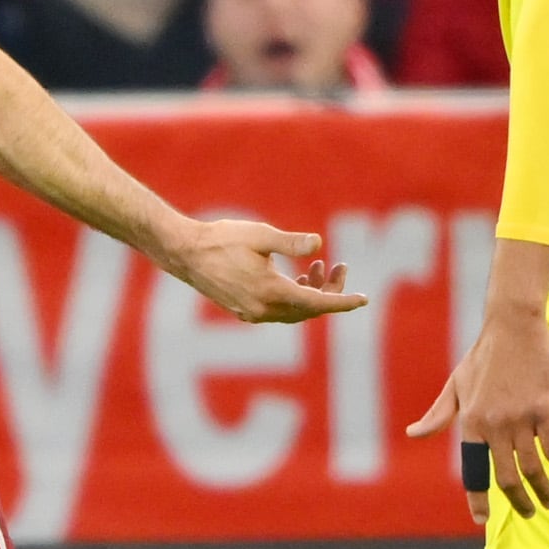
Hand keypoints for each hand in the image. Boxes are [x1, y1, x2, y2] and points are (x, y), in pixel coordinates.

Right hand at [168, 216, 365, 324]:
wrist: (184, 252)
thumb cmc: (221, 239)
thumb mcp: (261, 235)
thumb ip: (292, 243)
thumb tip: (319, 245)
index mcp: (271, 293)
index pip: (317, 304)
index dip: (342, 302)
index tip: (363, 300)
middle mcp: (263, 310)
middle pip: (309, 309)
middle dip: (329, 291)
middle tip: (341, 267)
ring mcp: (252, 313)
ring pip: (294, 311)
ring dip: (311, 292)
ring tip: (319, 266)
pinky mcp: (243, 310)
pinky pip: (279, 311)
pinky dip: (294, 296)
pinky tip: (298, 278)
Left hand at [405, 304, 548, 522]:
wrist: (513, 326)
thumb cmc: (484, 355)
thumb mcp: (456, 384)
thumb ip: (439, 414)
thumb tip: (413, 433)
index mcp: (470, 423)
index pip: (473, 471)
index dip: (477, 499)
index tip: (481, 519)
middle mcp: (493, 426)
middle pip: (506, 478)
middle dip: (519, 502)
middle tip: (531, 514)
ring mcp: (520, 418)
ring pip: (532, 468)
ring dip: (543, 491)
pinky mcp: (544, 409)